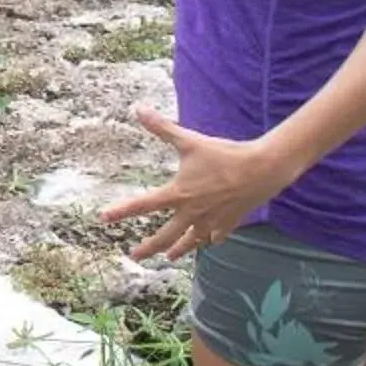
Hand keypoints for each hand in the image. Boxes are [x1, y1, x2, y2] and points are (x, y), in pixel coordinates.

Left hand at [99, 106, 290, 261]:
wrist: (262, 168)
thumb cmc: (224, 154)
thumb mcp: (189, 140)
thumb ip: (162, 127)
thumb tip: (138, 109)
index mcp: (179, 193)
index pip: (142, 205)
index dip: (120, 212)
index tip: (103, 218)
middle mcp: (192, 212)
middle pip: (165, 236)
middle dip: (148, 247)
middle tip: (134, 255)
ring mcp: (212, 220)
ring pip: (191, 242)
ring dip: (178, 250)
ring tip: (169, 257)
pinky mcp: (230, 222)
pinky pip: (216, 236)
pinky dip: (211, 240)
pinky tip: (209, 242)